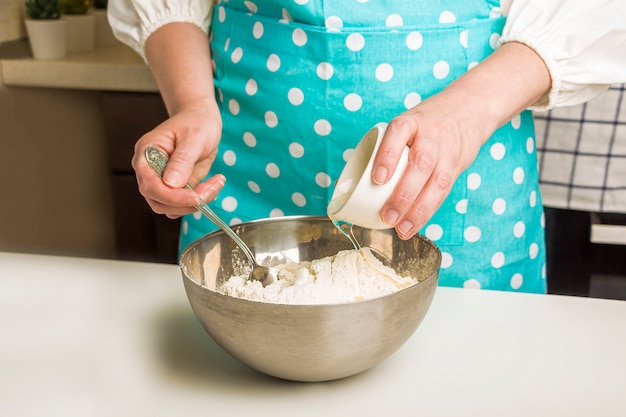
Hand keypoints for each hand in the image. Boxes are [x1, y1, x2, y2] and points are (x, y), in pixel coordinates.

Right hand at [131, 101, 223, 218]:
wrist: (201, 119)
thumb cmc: (196, 122)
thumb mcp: (194, 136)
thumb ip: (182, 159)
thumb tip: (171, 183)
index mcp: (147, 153)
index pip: (150, 185)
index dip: (172, 197)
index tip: (196, 197)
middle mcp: (149, 170)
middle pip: (158, 201)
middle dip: (186, 202)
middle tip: (212, 188)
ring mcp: (161, 180)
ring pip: (169, 207)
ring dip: (194, 204)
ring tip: (215, 184)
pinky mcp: (174, 187)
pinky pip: (181, 205)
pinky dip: (198, 202)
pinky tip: (212, 185)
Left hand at [371, 41, 550, 239]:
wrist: (468, 108)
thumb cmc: (424, 123)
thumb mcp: (405, 124)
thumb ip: (384, 148)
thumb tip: (346, 183)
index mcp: (411, 121)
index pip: (398, 134)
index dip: (388, 156)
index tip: (377, 178)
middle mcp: (431, 135)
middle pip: (420, 164)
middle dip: (404, 194)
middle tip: (387, 216)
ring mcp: (446, 152)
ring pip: (436, 183)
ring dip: (418, 210)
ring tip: (401, 229)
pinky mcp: (456, 166)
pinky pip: (443, 192)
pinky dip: (428, 212)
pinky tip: (414, 226)